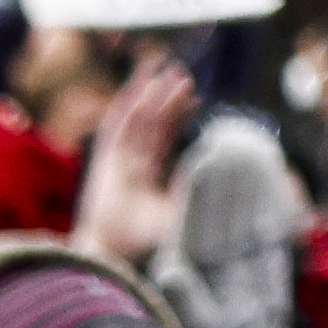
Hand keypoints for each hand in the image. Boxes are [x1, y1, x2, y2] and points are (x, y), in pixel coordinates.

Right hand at [75, 55, 196, 271]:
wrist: (114, 257)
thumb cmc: (147, 244)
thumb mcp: (187, 211)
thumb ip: (202, 188)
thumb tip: (224, 165)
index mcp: (148, 181)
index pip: (164, 140)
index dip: (178, 117)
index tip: (194, 98)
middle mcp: (131, 169)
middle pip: (151, 126)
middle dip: (166, 100)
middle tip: (182, 75)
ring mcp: (116, 165)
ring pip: (136, 121)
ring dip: (150, 96)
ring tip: (167, 71)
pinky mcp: (102, 164)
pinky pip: (116, 128)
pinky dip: (128, 106)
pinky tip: (141, 86)